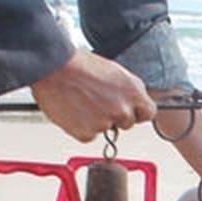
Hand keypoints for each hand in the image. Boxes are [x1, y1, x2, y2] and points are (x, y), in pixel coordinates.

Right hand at [30, 50, 155, 141]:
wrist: (52, 67)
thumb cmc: (80, 65)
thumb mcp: (116, 72)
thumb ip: (130, 91)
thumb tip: (137, 104)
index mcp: (133, 92)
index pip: (149, 113)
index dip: (138, 111)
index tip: (129, 109)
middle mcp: (122, 110)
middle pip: (128, 123)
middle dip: (116, 115)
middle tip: (97, 100)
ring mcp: (104, 123)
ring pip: (107, 128)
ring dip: (98, 120)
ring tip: (82, 100)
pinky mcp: (86, 133)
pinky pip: (90, 135)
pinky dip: (82, 126)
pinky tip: (74, 109)